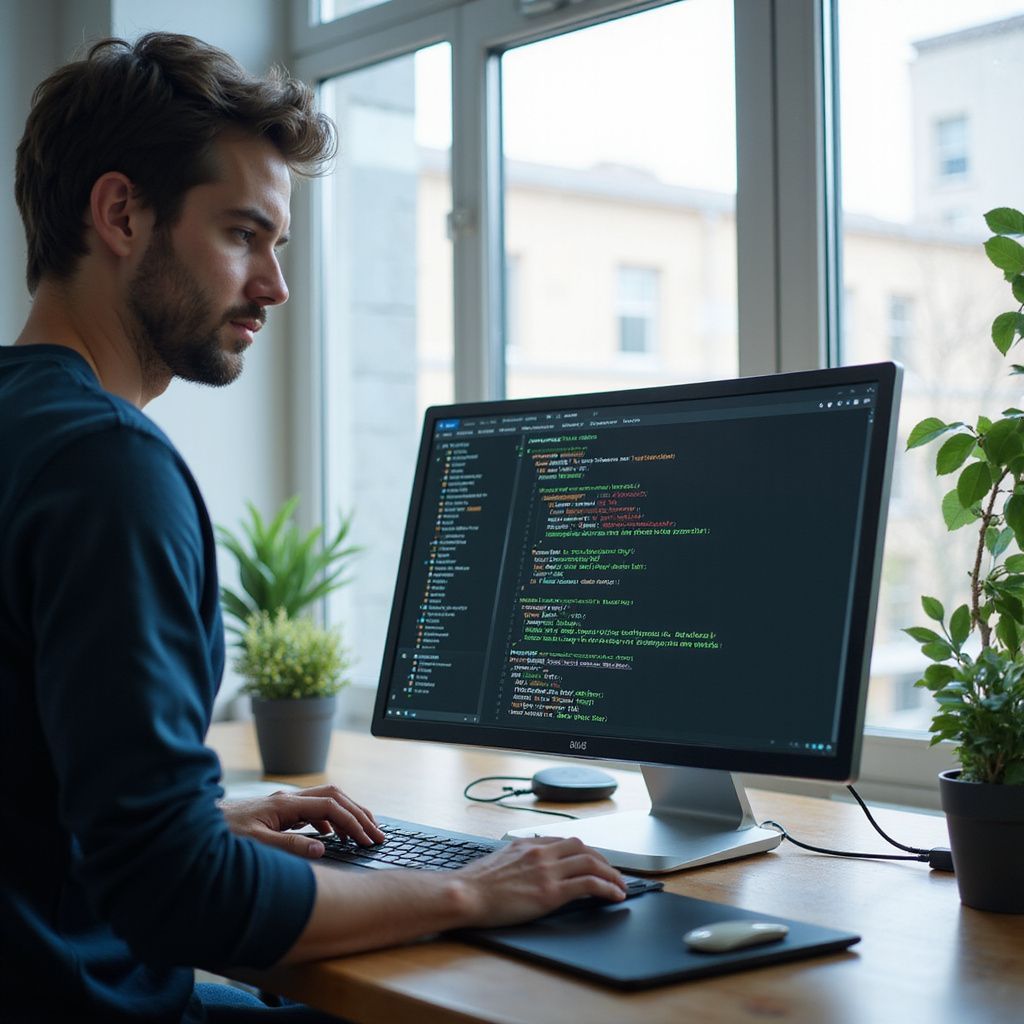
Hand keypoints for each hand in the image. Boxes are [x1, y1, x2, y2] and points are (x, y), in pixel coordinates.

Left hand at [220, 784, 385, 858]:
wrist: (190, 828)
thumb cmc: (219, 837)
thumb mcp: (254, 846)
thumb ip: (288, 847)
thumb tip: (323, 846)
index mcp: (285, 805)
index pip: (331, 807)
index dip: (353, 823)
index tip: (368, 840)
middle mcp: (286, 800)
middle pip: (335, 797)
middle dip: (359, 813)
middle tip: (377, 834)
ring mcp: (283, 805)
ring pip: (326, 801)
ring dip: (347, 814)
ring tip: (362, 833)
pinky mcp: (277, 812)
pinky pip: (313, 810)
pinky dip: (330, 820)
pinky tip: (330, 836)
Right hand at [454, 836, 627, 926]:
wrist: (466, 894)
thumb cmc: (476, 883)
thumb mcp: (500, 860)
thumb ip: (519, 857)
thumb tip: (527, 865)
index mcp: (529, 844)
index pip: (565, 841)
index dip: (585, 851)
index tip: (594, 860)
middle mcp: (541, 852)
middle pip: (583, 848)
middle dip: (603, 860)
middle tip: (613, 872)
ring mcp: (547, 871)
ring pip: (591, 863)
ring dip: (611, 873)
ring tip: (621, 885)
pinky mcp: (551, 892)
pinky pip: (589, 884)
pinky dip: (607, 887)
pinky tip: (614, 895)